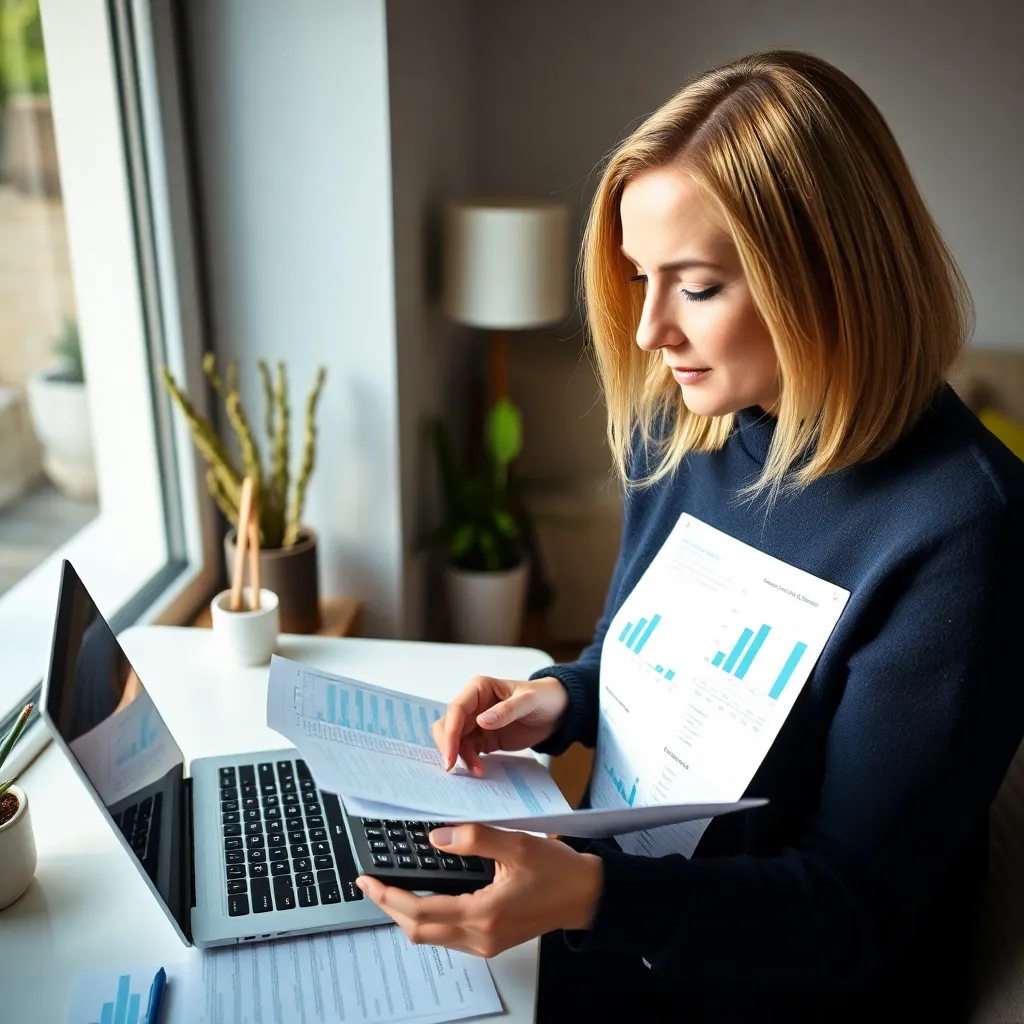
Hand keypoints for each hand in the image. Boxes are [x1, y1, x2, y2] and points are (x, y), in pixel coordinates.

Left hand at [356, 824, 602, 956]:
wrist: (585, 896)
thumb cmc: (557, 870)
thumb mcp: (518, 844)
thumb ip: (475, 838)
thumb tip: (437, 836)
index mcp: (485, 913)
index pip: (422, 911)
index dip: (390, 897)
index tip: (369, 881)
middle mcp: (481, 936)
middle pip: (419, 931)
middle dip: (389, 907)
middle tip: (368, 884)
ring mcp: (485, 943)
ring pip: (430, 937)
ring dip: (405, 914)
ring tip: (388, 889)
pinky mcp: (490, 940)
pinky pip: (446, 936)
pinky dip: (425, 919)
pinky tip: (421, 899)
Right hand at [431, 675, 568, 774]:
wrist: (558, 711)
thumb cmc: (544, 697)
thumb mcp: (529, 701)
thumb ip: (507, 710)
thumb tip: (481, 721)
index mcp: (478, 688)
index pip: (456, 709)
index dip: (450, 732)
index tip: (450, 755)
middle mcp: (473, 705)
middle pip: (448, 725)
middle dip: (448, 746)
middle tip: (452, 767)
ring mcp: (476, 722)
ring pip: (455, 740)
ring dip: (460, 756)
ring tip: (477, 770)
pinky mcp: (483, 738)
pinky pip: (468, 751)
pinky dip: (469, 761)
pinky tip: (480, 770)